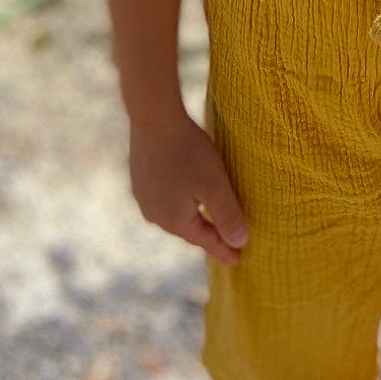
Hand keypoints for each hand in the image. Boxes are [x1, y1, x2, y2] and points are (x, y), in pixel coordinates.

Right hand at [129, 110, 248, 265]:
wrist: (153, 118)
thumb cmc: (187, 151)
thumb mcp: (215, 184)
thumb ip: (228, 215)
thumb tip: (240, 242)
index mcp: (174, 220)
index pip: (205, 241)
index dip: (224, 250)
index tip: (238, 261)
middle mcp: (155, 215)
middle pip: (189, 229)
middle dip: (208, 234)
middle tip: (225, 243)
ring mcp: (144, 197)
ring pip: (175, 214)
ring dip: (193, 217)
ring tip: (207, 221)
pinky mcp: (140, 180)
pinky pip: (165, 198)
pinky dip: (180, 201)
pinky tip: (185, 195)